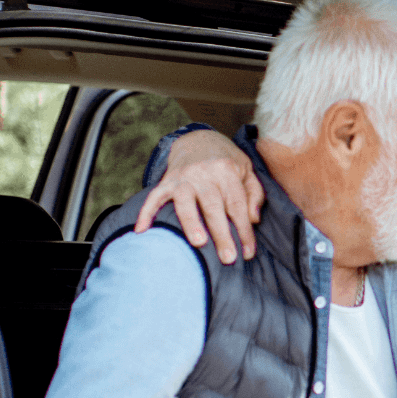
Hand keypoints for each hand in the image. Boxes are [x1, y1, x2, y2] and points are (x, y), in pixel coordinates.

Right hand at [135, 130, 262, 262]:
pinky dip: (146, 212)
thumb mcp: (247, 170)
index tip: (247, 254)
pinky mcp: (166, 181)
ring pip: (186, 201)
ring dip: (191, 222)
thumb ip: (254, 195)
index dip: (244, 231)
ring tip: (198, 243)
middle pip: (214, 207)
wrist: (199, 139)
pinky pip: (154, 197)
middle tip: (228, 258)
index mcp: (227, 171)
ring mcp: (183, 177)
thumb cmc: (227, 162)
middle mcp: (204, 173)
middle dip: (221, 233)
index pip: (237, 205)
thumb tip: (254, 220)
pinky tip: (142, 230)